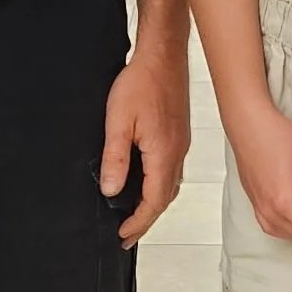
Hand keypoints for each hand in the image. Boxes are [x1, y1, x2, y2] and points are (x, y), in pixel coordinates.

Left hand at [100, 42, 189, 244]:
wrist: (163, 55)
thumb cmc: (142, 82)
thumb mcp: (118, 121)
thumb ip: (114, 158)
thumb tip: (111, 190)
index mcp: (163, 155)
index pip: (153, 202)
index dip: (138, 223)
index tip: (123, 236)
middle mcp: (177, 153)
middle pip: (164, 199)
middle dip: (146, 219)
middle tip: (128, 233)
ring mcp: (180, 144)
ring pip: (170, 185)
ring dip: (153, 204)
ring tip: (135, 214)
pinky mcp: (178, 135)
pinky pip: (171, 170)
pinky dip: (159, 185)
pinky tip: (147, 182)